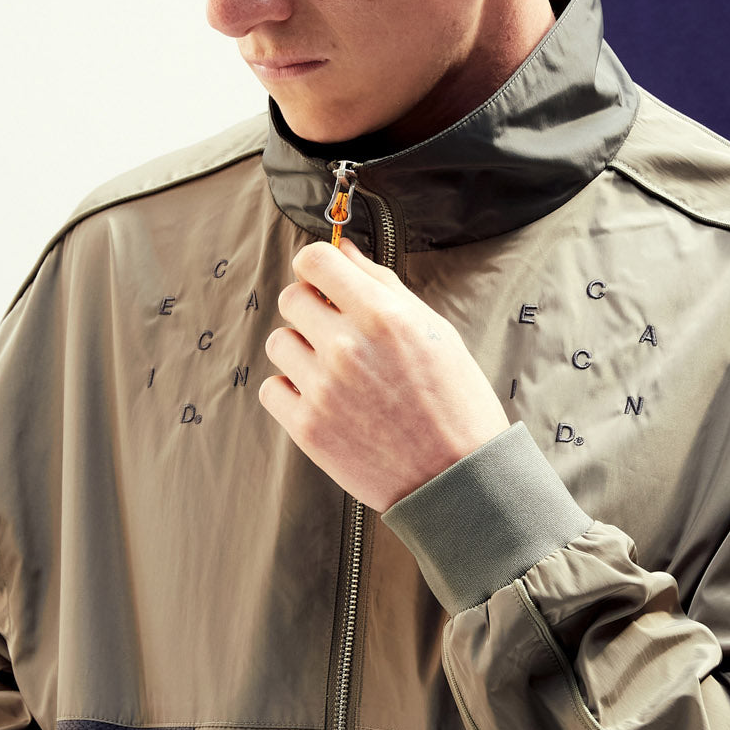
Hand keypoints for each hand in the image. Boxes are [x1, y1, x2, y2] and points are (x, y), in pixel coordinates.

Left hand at [260, 239, 510, 511]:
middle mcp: (347, 346)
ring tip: (335, 370)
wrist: (457, 477)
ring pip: (278, 342)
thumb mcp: (434, 330)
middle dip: (311, 307)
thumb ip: (382, 285)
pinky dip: (292, 390)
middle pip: (290, 297)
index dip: (317, 265)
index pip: (314, 260)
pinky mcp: (307, 427)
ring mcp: (323, 388)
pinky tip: (324, 398)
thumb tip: (344, 252)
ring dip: (301, 350)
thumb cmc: (456, 403)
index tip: (324, 280)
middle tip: (337, 330)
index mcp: (383, 315)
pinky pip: (272, 388)